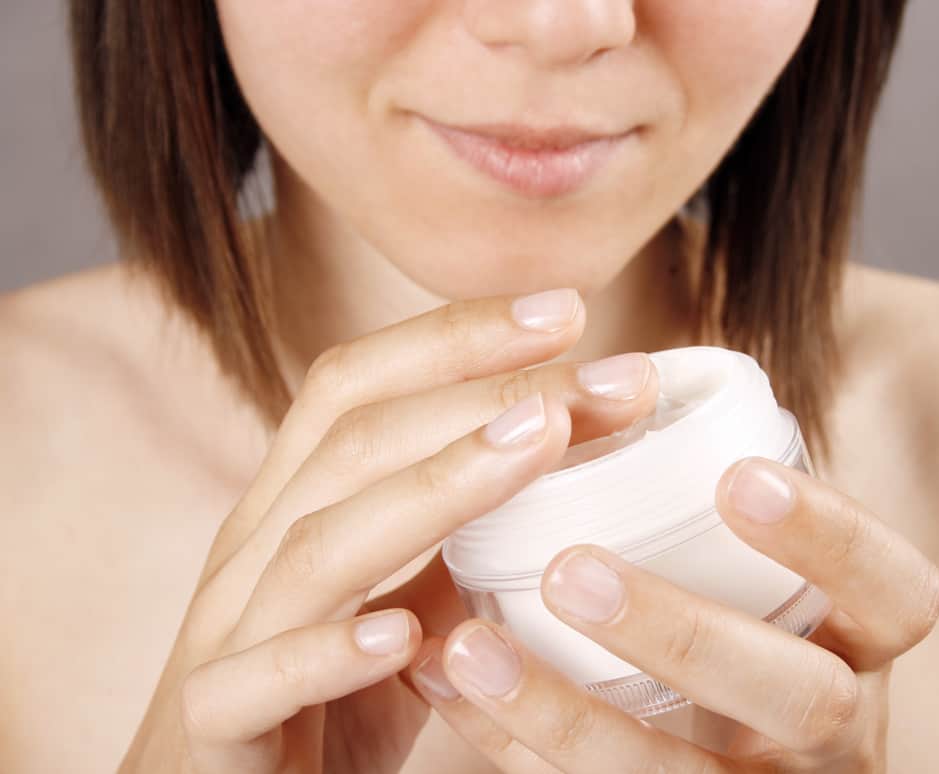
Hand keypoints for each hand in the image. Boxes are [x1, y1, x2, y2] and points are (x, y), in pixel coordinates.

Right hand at [117, 289, 662, 772]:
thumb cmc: (325, 699)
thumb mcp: (406, 601)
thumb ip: (462, 539)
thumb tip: (564, 461)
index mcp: (295, 505)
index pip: (359, 384)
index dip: (457, 337)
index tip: (569, 311)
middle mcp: (253, 551)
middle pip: (353, 439)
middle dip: (484, 395)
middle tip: (608, 378)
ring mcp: (225, 636)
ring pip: (316, 544)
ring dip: (435, 488)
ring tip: (541, 445)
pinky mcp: (213, 729)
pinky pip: (258, 682)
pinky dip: (327, 650)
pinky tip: (407, 635)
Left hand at [406, 456, 938, 771]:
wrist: (734, 742)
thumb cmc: (735, 610)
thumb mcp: (755, 566)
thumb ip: (707, 503)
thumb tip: (590, 389)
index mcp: (858, 637)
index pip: (892, 589)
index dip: (829, 536)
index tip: (738, 475)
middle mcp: (826, 725)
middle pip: (797, 695)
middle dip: (685, 632)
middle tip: (572, 569)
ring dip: (564, 711)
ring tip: (468, 645)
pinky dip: (506, 742)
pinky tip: (440, 679)